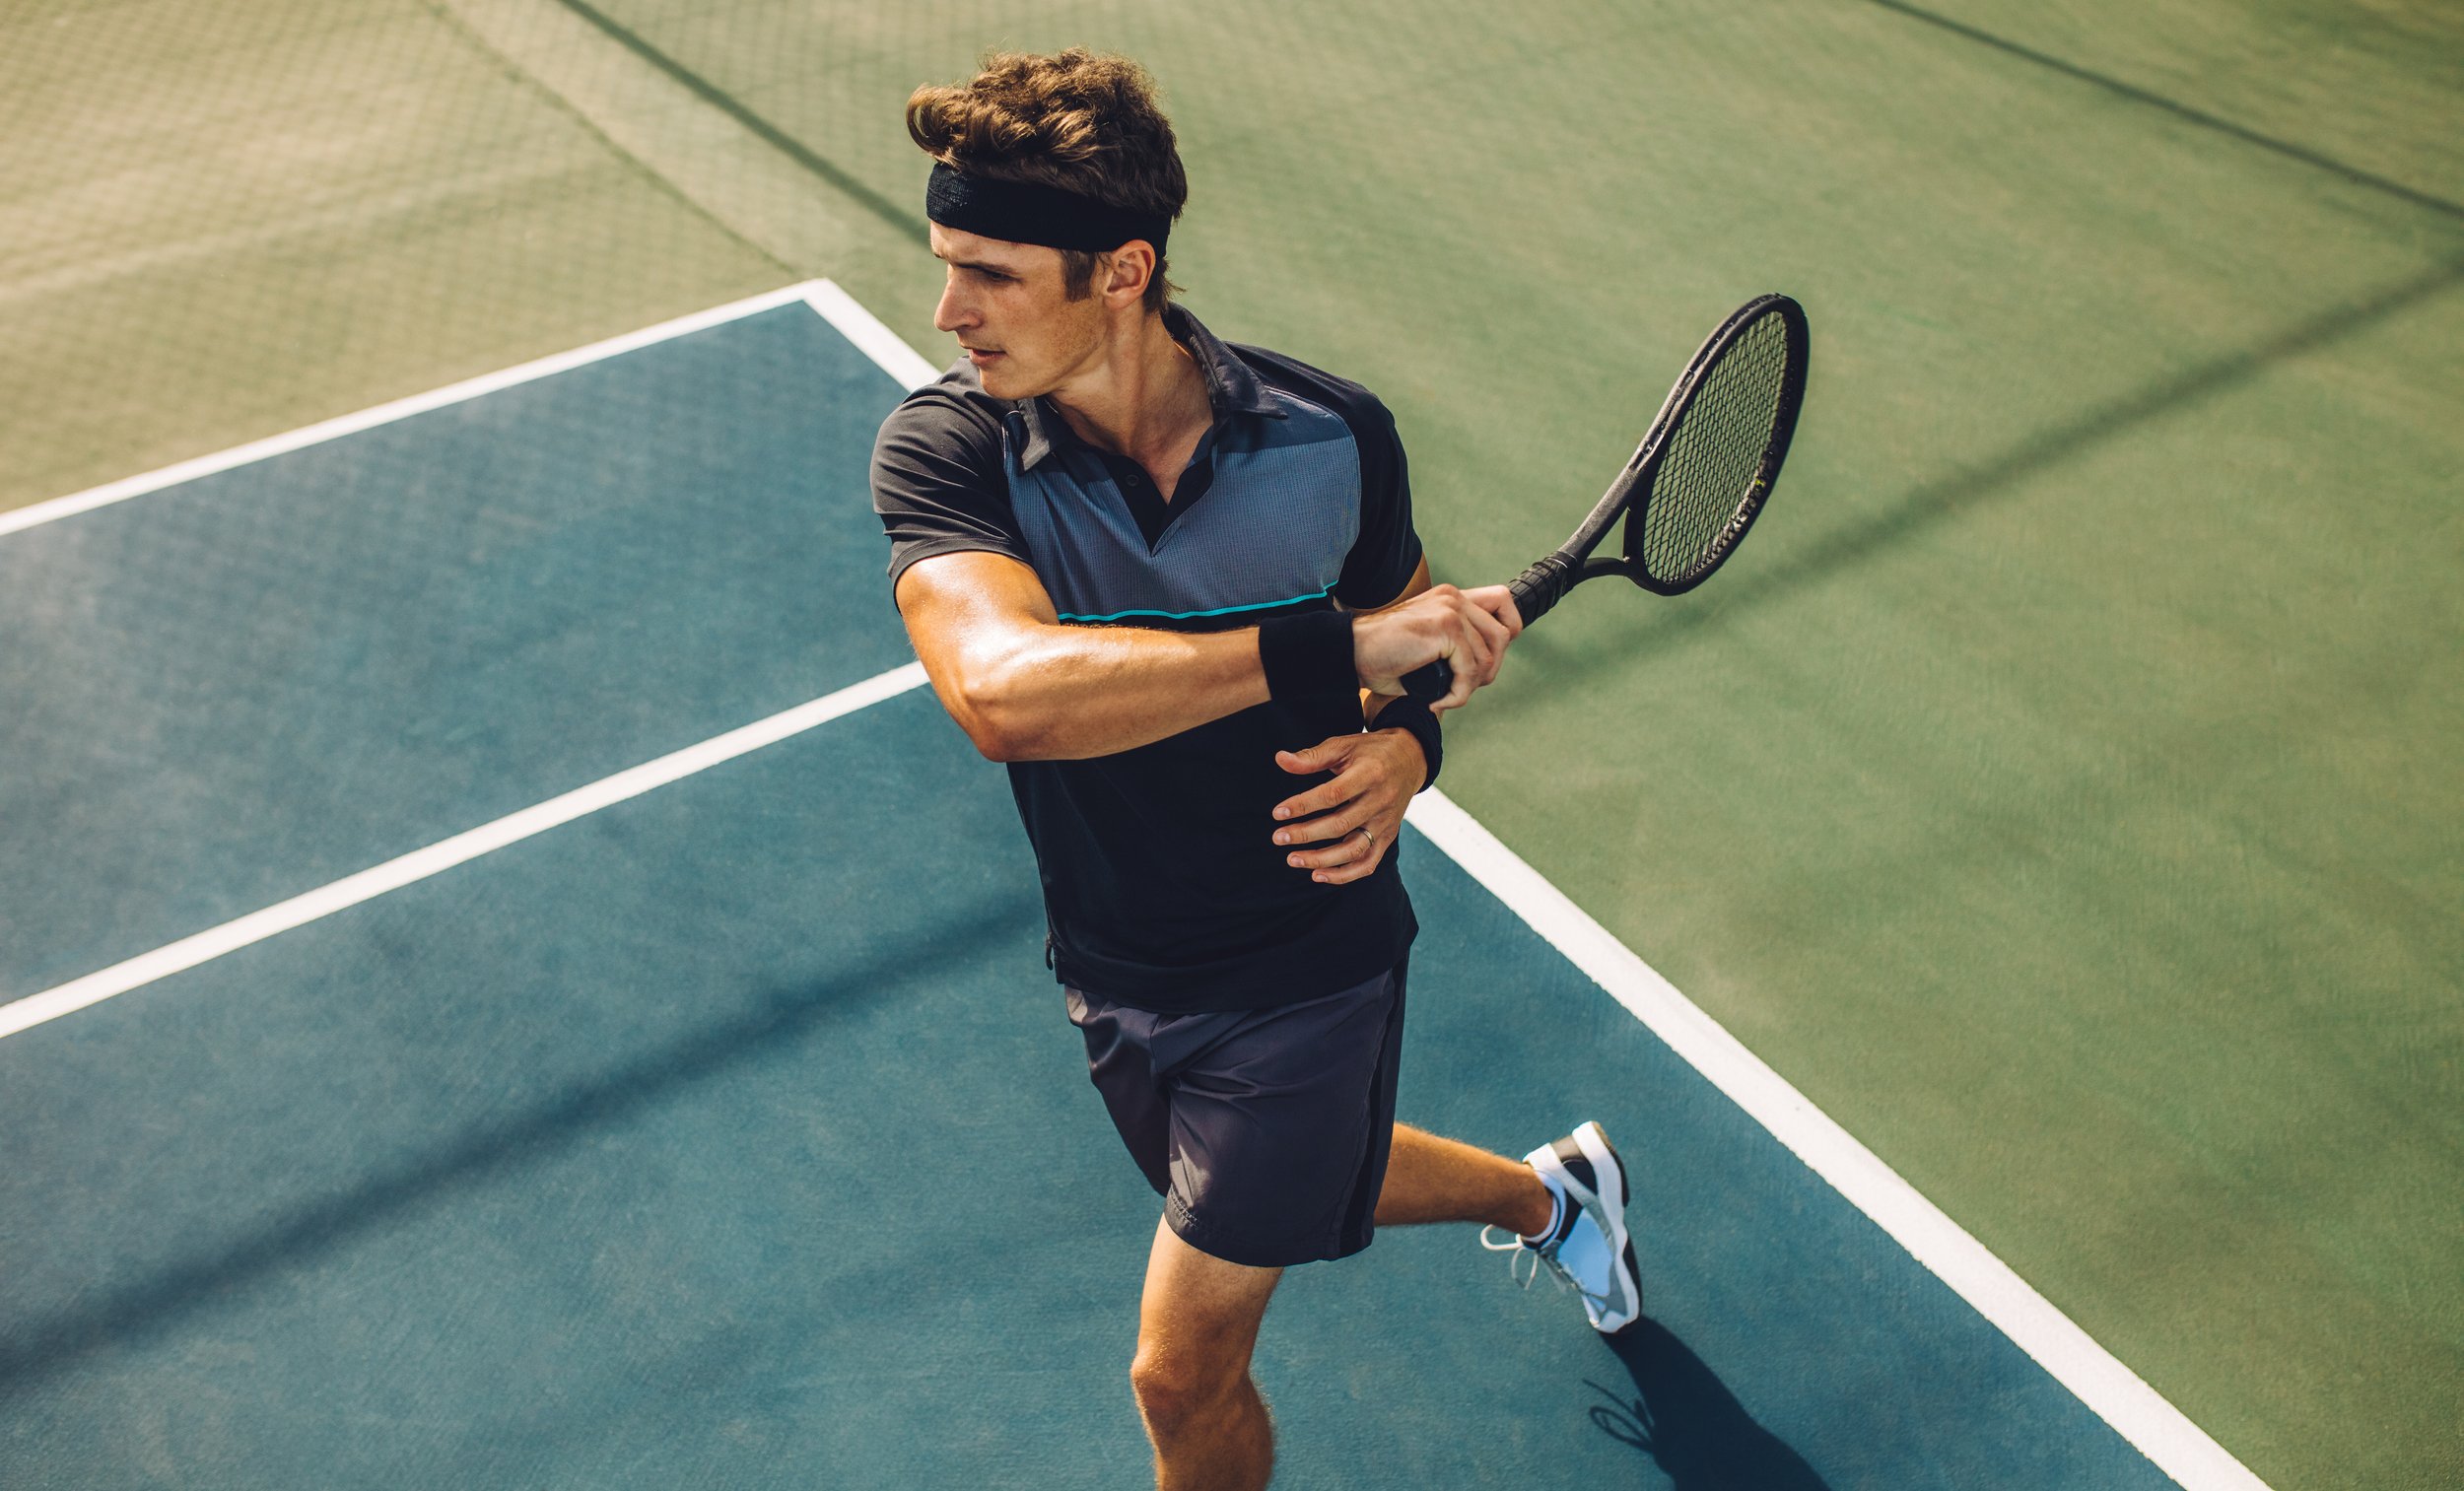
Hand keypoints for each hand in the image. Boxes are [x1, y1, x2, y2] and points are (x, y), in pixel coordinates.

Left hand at [1269, 729, 1427, 883]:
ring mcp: (1386, 823)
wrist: (1410, 759)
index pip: (1332, 795)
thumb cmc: (1370, 751)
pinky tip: (1318, 875)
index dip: (1303, 805)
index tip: (1278, 813)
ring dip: (1321, 860)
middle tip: (1278, 838)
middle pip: (1341, 825)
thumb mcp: (1343, 745)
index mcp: (1370, 774)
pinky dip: (1344, 874)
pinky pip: (1368, 863)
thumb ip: (1312, 756)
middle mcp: (1381, 801)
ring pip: (1354, 850)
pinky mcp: (1388, 837)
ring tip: (1293, 859)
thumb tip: (1280, 759)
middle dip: (1306, 834)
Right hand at [1351, 582, 1519, 714]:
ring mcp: (1451, 610)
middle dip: (1489, 669)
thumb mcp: (1427, 646)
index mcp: (1450, 598)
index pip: (1503, 602)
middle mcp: (1453, 598)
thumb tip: (1485, 671)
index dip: (1506, 632)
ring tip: (1445, 695)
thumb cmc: (1382, 656)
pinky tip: (1436, 700)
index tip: (1486, 660)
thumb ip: (1456, 648)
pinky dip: (1457, 695)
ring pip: (1489, 657)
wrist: (1351, 653)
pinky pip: (1470, 671)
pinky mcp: (1445, 628)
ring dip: (1470, 686)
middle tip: (1461, 686)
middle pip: (1504, 634)